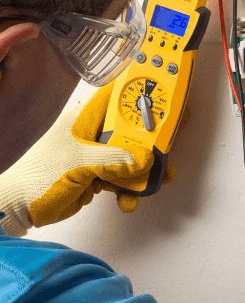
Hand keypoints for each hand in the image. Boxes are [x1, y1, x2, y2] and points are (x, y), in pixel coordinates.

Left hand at [0, 83, 177, 236]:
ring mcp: (97, 154)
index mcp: (86, 119)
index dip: (143, 93)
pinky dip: (130, 189)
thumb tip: (145, 159)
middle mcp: (94, 133)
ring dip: (145, 171)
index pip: (119, 97)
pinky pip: (123, 178)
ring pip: (132, 156)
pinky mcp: (99, 174)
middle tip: (168, 150)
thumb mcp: (77, 163)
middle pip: (133, 130)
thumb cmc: (37, 177)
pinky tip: (128, 201)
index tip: (166, 99)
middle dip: (153, 142)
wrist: (18, 209)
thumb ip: (112, 159)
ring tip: (157, 182)